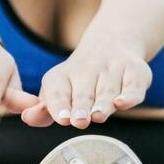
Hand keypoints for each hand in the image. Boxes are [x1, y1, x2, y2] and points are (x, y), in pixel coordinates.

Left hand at [20, 35, 152, 128]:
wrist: (112, 43)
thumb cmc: (79, 82)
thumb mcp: (57, 92)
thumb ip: (44, 110)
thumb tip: (28, 118)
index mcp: (62, 75)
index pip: (58, 91)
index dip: (59, 105)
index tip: (62, 118)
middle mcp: (88, 68)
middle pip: (84, 92)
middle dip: (81, 107)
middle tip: (78, 121)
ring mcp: (113, 67)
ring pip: (107, 89)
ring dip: (102, 103)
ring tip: (98, 115)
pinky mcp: (136, 70)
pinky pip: (134, 84)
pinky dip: (130, 95)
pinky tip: (123, 103)